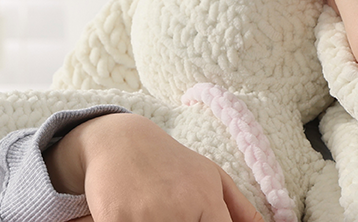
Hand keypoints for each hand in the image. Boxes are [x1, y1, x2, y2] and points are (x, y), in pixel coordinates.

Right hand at [47, 113, 262, 221]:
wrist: (119, 143)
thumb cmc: (172, 163)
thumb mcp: (212, 178)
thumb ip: (242, 210)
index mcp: (205, 201)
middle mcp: (176, 211)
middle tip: (176, 214)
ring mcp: (144, 219)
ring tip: (157, 212)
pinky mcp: (115, 221)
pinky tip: (137, 215)